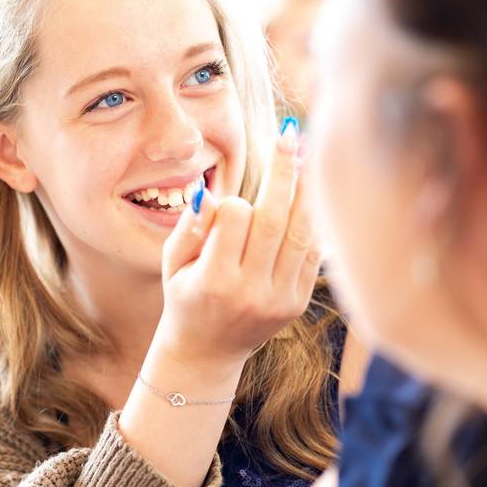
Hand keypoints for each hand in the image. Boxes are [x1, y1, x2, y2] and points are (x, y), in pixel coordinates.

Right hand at [153, 121, 320, 372]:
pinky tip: (312, 193)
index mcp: (215, 281)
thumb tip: (208, 189)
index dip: (231, 202)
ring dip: (308, 189)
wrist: (207, 353)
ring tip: (310, 154)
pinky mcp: (297, 303)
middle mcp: (251, 291)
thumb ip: (189, 227)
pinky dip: (314, 220)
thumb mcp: (172, 265)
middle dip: (283, 170)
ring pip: (302, 232)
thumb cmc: (184, 298)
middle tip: (289, 133)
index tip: (227, 205)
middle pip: (275, 218)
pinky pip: (312, 252)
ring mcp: (280, 299)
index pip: (235, 218)